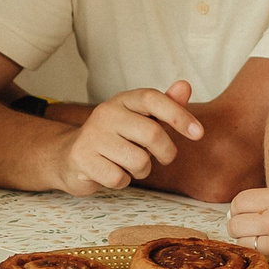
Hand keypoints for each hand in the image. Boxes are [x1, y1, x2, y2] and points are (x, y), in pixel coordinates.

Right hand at [53, 80, 203, 195]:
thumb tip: (185, 87)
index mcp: (123, 100)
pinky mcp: (83, 159)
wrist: (70, 155)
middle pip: (152, 134)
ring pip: (138, 161)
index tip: (199, 133)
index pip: (153, 99)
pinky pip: (119, 178)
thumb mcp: (140, 119)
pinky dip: (122, 181)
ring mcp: (92, 136)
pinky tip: (112, 172)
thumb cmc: (114, 137)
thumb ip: (165, 105)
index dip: (179, 115)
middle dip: (166, 153)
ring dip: (142, 170)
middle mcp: (106, 113)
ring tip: (130, 164)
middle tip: (163, 157)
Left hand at [226, 185, 268, 268]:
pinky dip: (263, 258)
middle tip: (252, 232)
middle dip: (239, 229)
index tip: (245, 215)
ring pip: (243, 244)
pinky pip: (260, 259)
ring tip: (267, 244)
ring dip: (249, 245)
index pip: (239, 201)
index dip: (239, 210)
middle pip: (234, 224)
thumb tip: (238, 213)